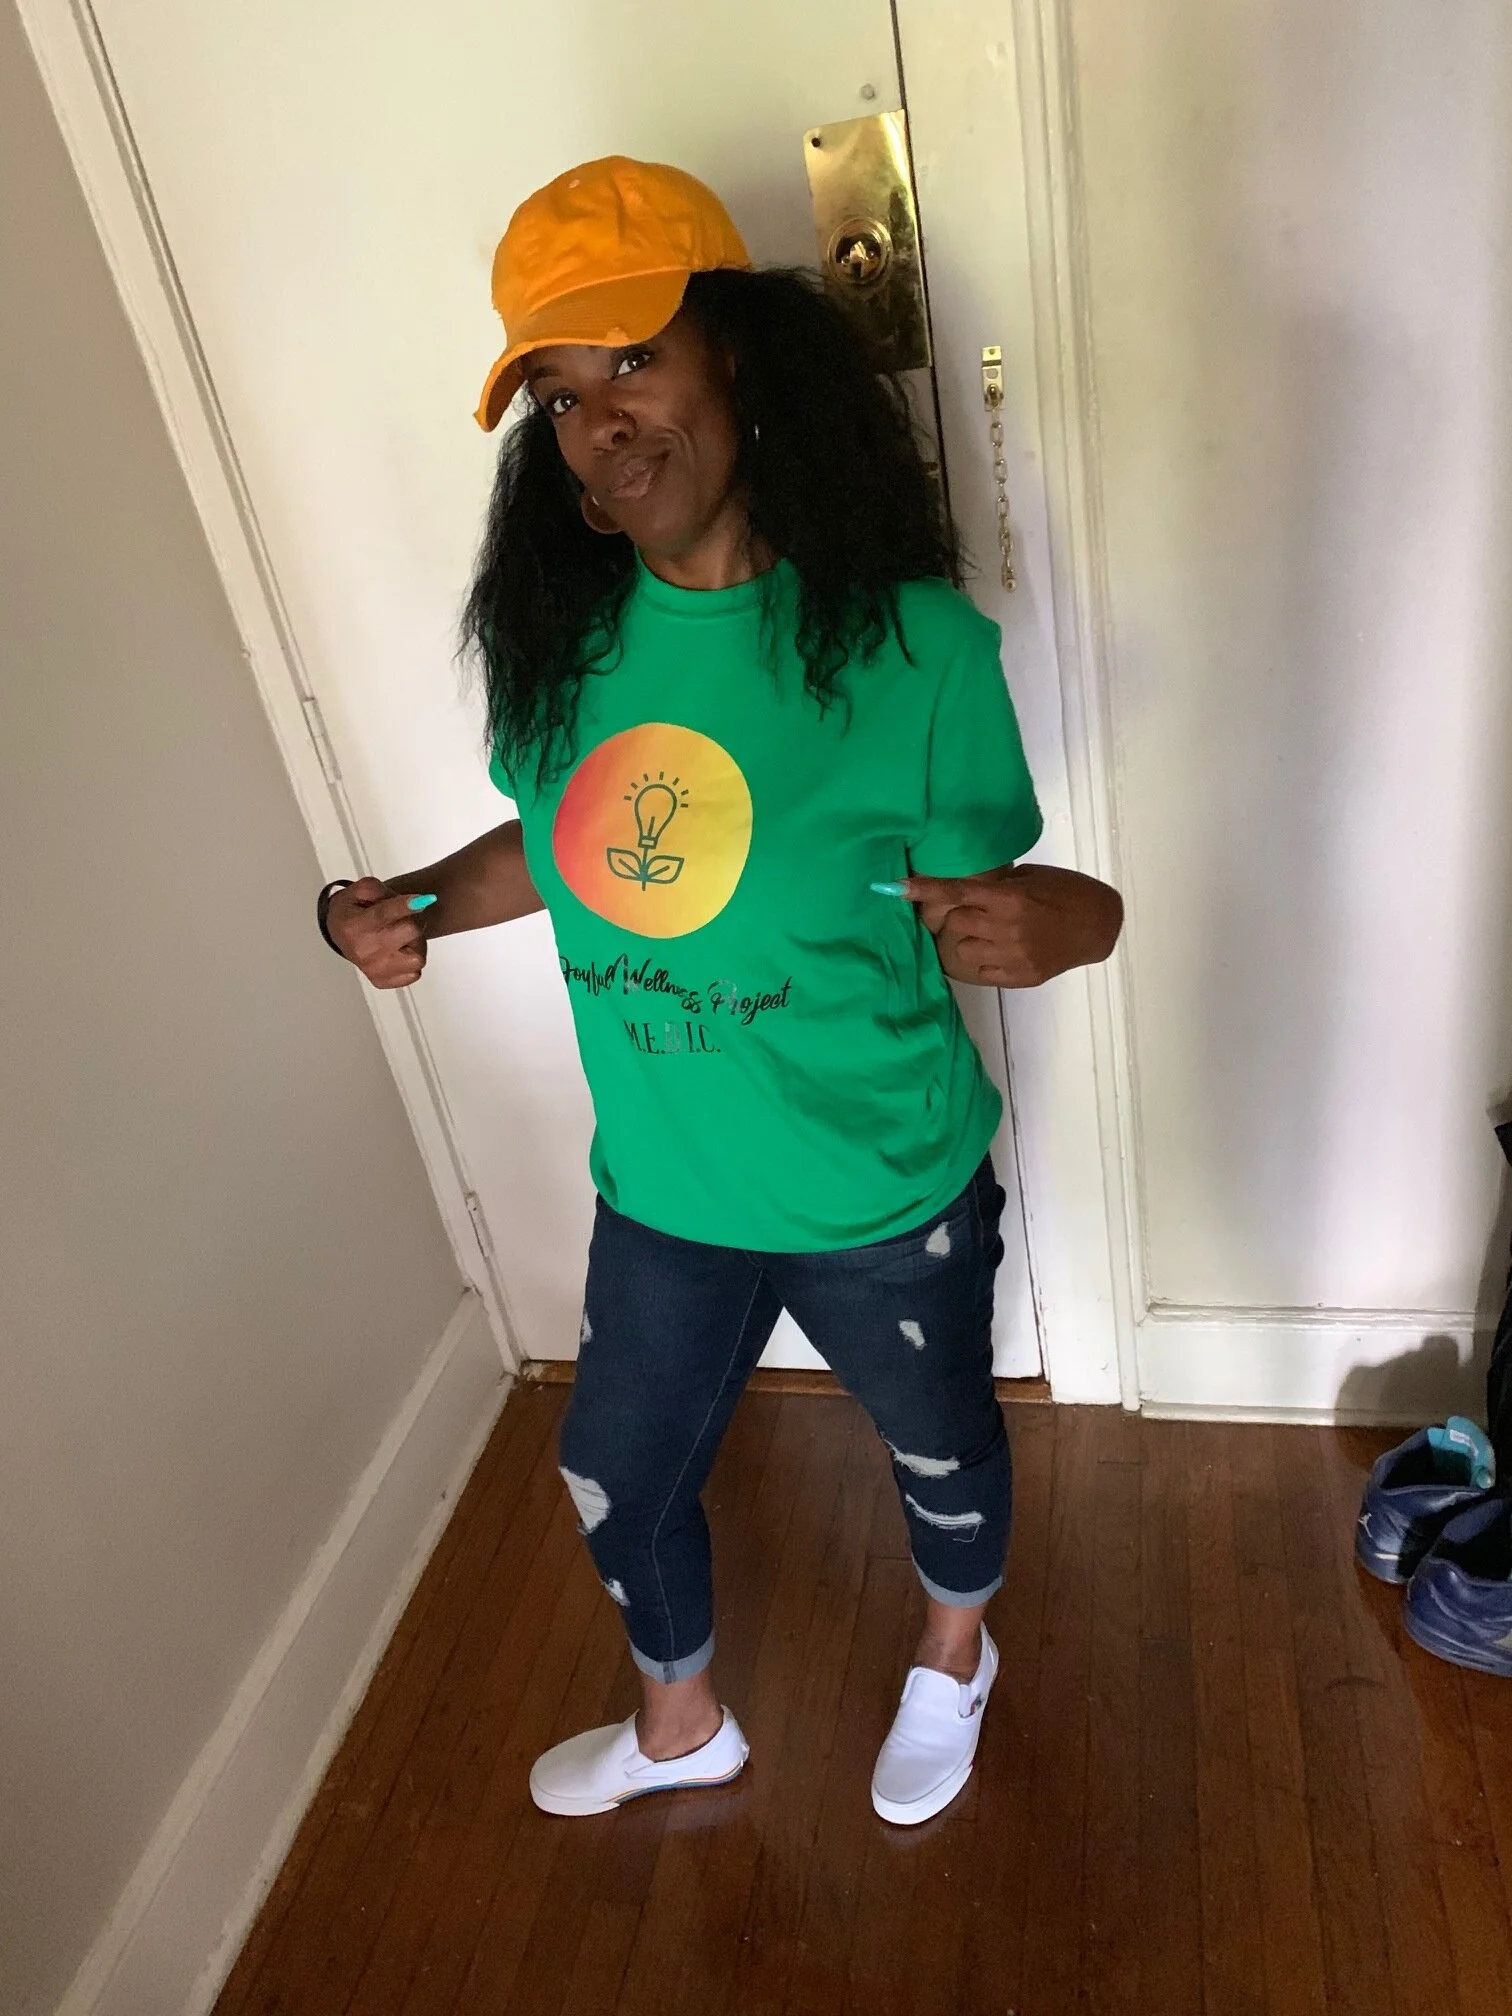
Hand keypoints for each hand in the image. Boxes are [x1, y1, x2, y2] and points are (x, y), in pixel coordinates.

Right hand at [324, 878, 432, 989]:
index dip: (405, 906)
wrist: (340, 932)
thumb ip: (380, 890)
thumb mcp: (361, 890)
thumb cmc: (353, 910)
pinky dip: (410, 962)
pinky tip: (399, 952)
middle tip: (400, 920)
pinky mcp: (382, 981)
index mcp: (354, 926)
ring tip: (401, 937)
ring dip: (414, 945)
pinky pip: (414, 974)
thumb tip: (410, 901)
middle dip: (410, 921)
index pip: (384, 915)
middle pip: (410, 932)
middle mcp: (363, 951)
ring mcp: (374, 969)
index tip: (422, 900)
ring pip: (417, 958)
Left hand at [902, 865, 1122, 987]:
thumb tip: (960, 890)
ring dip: (965, 939)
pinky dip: (981, 959)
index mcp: (1010, 899)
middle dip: (954, 916)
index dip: (924, 890)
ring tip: (983, 932)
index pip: (957, 892)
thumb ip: (996, 886)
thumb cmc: (1066, 891)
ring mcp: (1013, 957)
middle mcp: (1007, 929)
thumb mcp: (1030, 878)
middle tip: (966, 910)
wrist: (1099, 925)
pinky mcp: (1019, 977)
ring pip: (962, 951)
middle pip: (955, 923)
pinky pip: (981, 972)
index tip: (893, 888)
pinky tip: (995, 949)